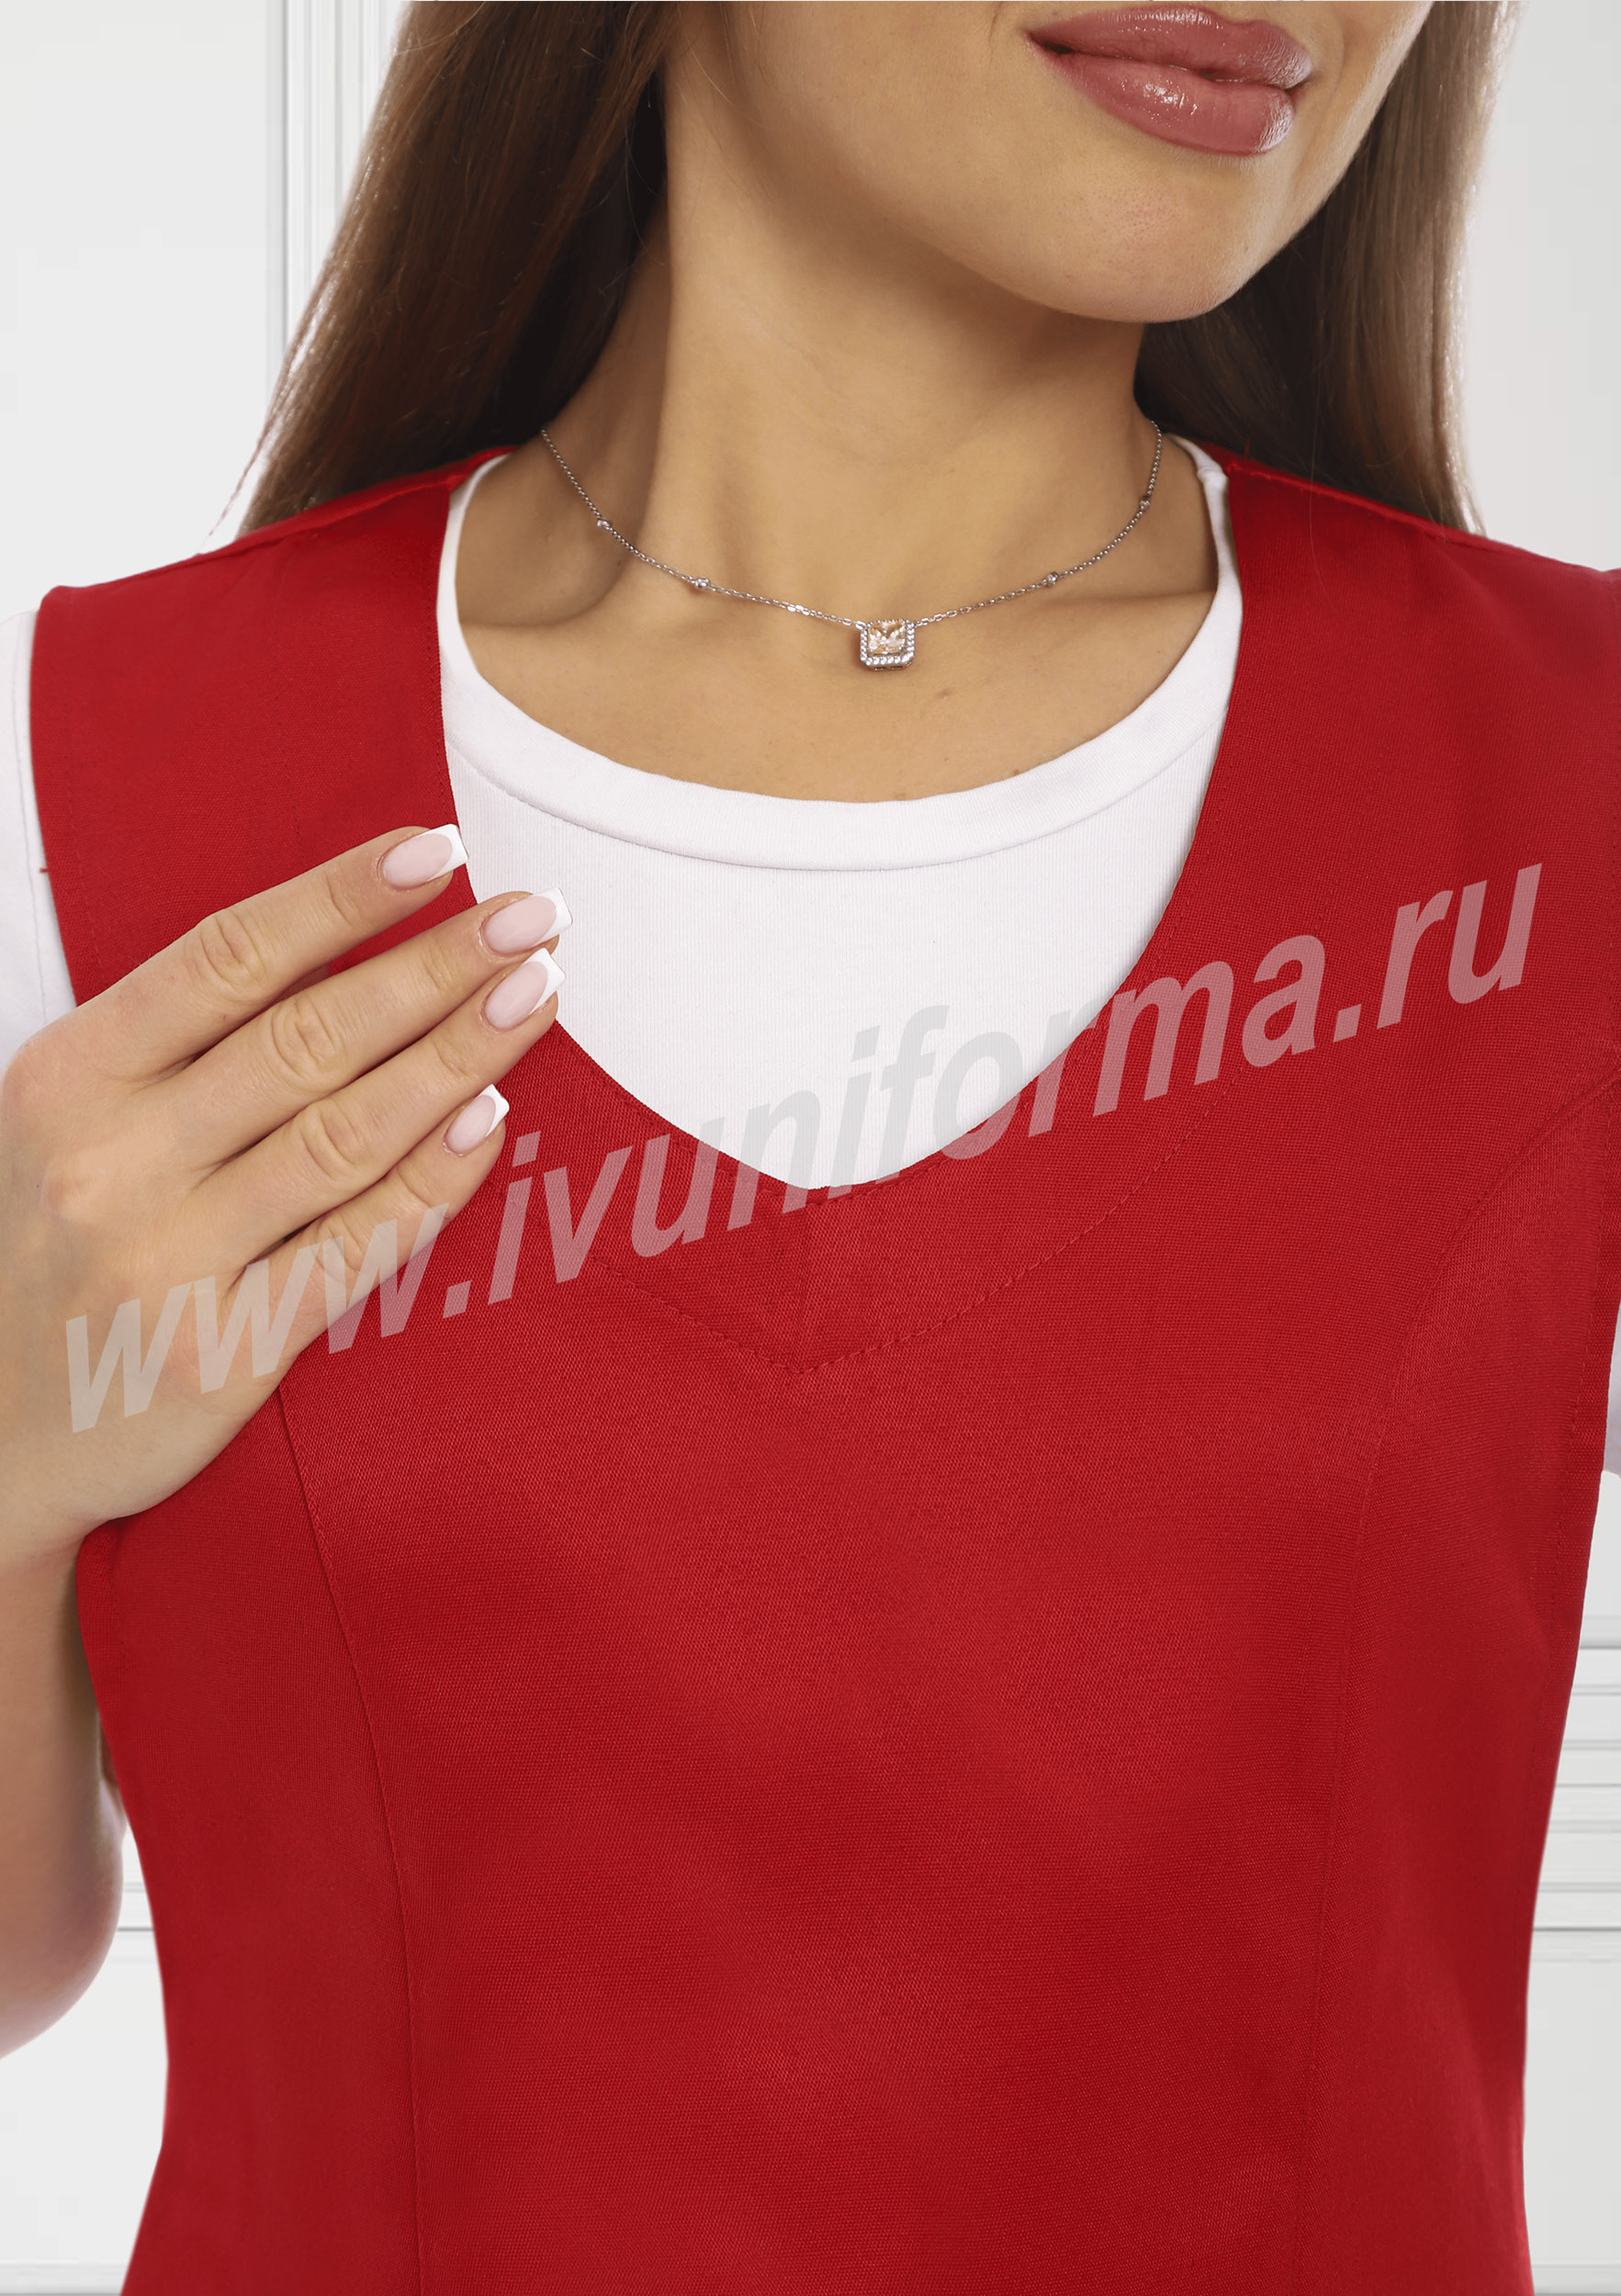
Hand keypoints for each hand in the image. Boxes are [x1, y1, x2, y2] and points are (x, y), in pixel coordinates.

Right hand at [0, 825, 564, 1569]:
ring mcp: (168, 1261)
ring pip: (344, 1134)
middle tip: (531, 916)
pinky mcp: (225, 1350)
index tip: (437, 850)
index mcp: (70, 1079)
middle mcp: (114, 1162)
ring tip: (535, 995)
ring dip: (457, 1056)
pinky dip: (433, 1179)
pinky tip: (493, 1118)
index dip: (341, 897)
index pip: (227, 958)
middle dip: (433, 966)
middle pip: (306, 1037)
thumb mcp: (72, 1122)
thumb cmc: (54, 1250)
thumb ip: (181, 1045)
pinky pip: (355, 1247)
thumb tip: (349, 945)